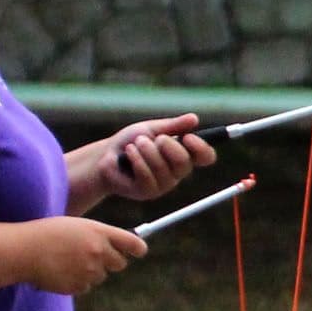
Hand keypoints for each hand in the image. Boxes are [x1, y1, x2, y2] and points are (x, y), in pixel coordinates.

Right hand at [13, 215, 146, 294]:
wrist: (23, 250)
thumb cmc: (47, 234)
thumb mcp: (76, 225)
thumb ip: (97, 235)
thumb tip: (114, 246)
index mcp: (98, 232)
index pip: (132, 243)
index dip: (138, 248)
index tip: (138, 251)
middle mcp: (99, 251)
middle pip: (120, 263)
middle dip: (111, 261)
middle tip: (94, 256)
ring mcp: (89, 270)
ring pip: (101, 276)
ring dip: (90, 271)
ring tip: (67, 261)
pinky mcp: (79, 286)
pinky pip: (85, 286)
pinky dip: (77, 281)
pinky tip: (61, 271)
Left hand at [73, 116, 215, 206]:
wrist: (105, 156)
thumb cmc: (130, 142)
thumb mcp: (152, 129)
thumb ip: (173, 126)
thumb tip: (194, 119)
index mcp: (183, 156)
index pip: (206, 157)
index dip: (201, 148)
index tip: (188, 137)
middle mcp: (177, 173)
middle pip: (184, 162)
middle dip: (166, 145)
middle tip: (152, 138)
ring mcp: (164, 185)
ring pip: (162, 166)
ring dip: (146, 150)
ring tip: (134, 145)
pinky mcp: (148, 192)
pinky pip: (147, 174)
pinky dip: (136, 159)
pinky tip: (128, 154)